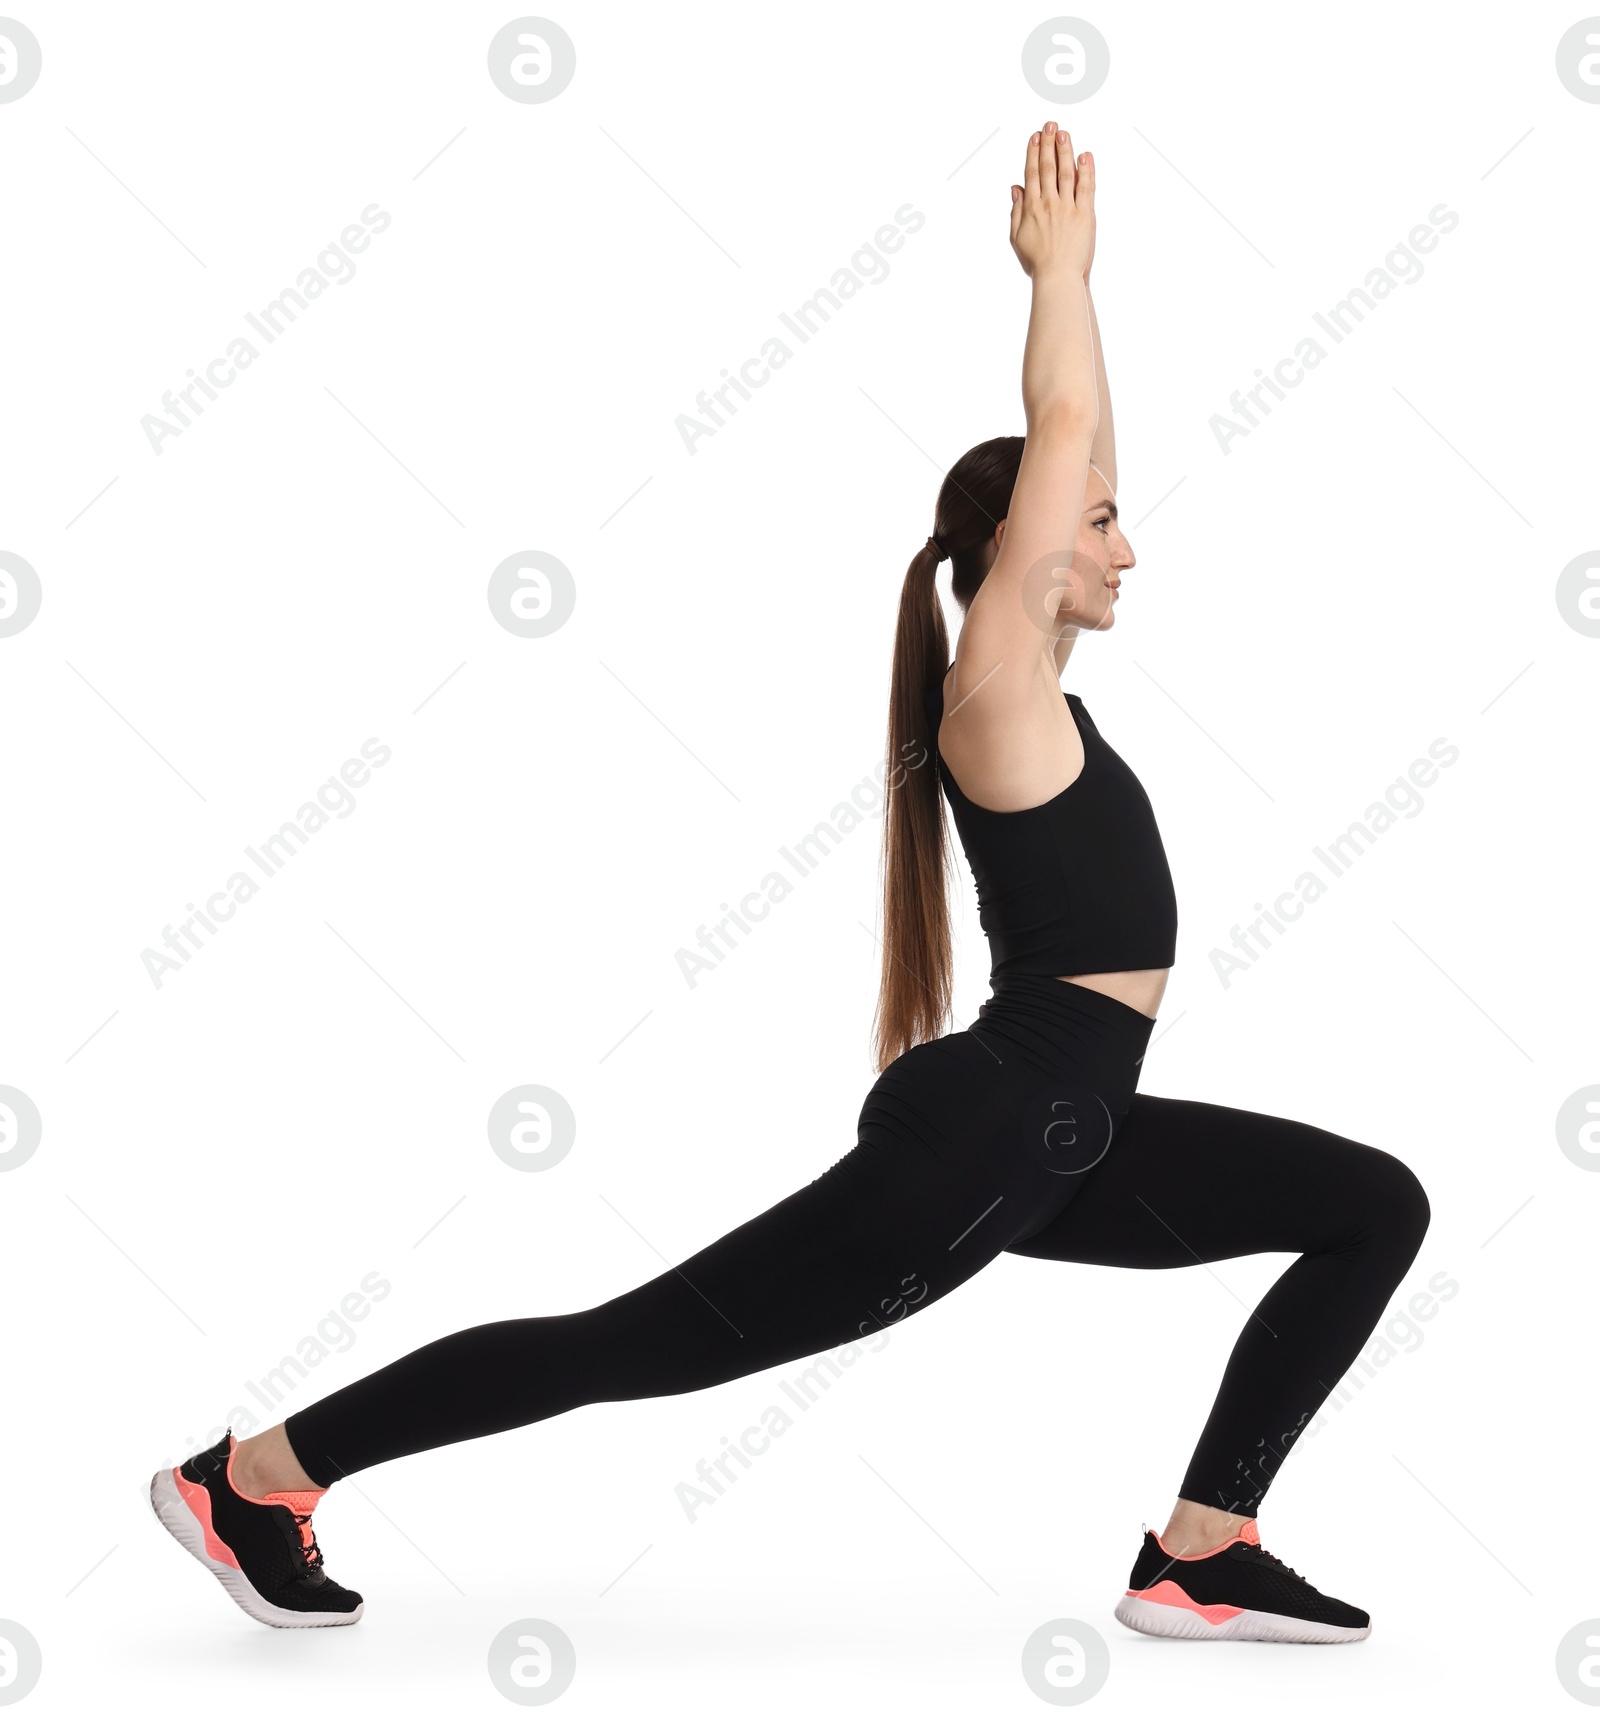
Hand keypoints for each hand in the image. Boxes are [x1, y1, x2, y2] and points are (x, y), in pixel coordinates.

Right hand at [1009, 121, 1094, 281]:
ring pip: (1065, 172)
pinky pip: (1086, 187)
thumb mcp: (1017, 238)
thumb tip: (1016, 188)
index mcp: (1031, 208)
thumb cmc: (1037, 263)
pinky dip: (1086, 170)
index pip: (1032, 173)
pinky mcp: (1084, 215)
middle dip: (1048, 144)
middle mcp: (1048, 204)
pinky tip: (1084, 155)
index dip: (1033, 152)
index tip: (1035, 136)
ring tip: (1064, 133)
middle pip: (1047, 167)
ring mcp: (1067, 208)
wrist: (1057, 278)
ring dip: (1065, 150)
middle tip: (1050, 125)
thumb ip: (1016, 212)